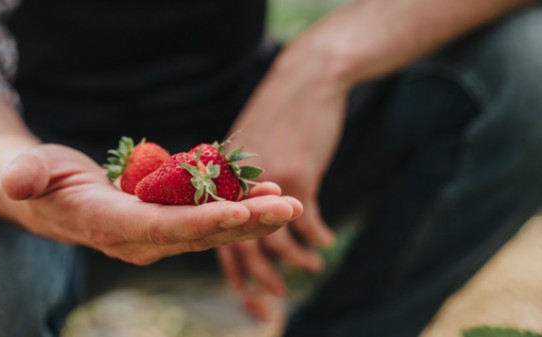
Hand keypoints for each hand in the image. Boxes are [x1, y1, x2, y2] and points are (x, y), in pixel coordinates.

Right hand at [0, 144, 303, 264]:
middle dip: (246, 223)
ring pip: (211, 231)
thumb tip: (15, 182)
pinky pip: (208, 219)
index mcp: (107, 226)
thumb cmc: (37, 179)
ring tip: (291, 200)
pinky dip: (240, 208)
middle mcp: (137, 240)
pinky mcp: (167, 225)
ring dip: (253, 218)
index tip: (238, 213)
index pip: (160, 228)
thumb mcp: (27, 171)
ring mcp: (155, 237)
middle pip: (198, 235)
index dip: (199, 223)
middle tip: (290, 206)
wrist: (46, 200)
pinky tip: (269, 192)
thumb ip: (25, 175)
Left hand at [218, 39, 351, 316]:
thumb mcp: (251, 142)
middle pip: (241, 243)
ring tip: (311, 267)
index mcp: (223, 179)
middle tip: (274, 299)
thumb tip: (242, 208)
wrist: (306, 81)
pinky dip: (316, 236)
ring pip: (275, 238)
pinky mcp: (298, 176)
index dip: (231, 265)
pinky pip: (306, 220)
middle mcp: (238, 185)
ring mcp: (267, 183)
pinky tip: (324, 242)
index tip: (241, 291)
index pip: (217, 232)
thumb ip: (240, 176)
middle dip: (260, 276)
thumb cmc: (279, 112)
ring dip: (295, 260)